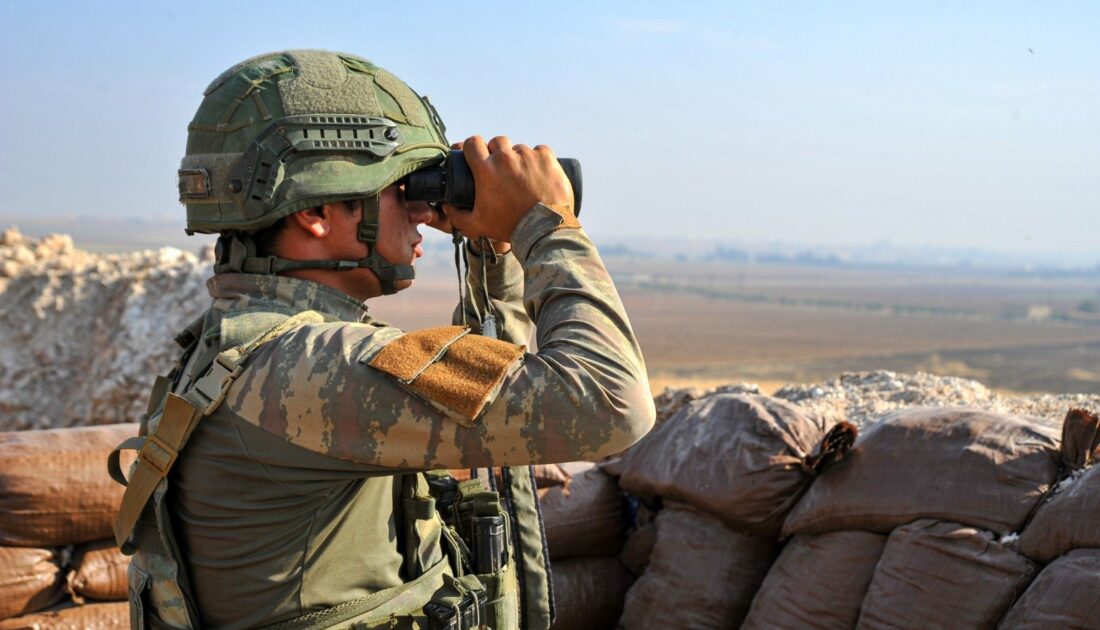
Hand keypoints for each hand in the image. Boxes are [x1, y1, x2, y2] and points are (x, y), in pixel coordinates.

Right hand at [446, 135, 573, 242]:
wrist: (543, 230)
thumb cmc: (509, 227)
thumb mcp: (477, 225)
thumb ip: (457, 216)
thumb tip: (447, 206)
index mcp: (486, 169)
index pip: (473, 142)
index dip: (473, 147)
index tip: (477, 155)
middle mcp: (506, 158)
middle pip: (497, 142)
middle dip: (497, 152)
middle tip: (502, 169)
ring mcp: (528, 156)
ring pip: (519, 148)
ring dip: (518, 158)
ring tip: (523, 176)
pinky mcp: (547, 158)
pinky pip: (539, 151)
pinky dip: (538, 160)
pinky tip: (538, 174)